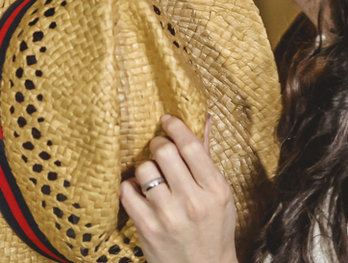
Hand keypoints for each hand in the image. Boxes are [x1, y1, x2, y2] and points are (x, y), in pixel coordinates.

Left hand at [120, 114, 238, 262]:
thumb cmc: (214, 229)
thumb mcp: (220, 194)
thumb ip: (207, 158)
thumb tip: (201, 119)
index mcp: (215, 190)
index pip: (192, 146)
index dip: (175, 127)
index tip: (167, 120)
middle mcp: (193, 202)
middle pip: (165, 152)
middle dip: (158, 145)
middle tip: (158, 149)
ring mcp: (168, 216)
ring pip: (144, 169)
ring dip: (145, 167)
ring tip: (152, 176)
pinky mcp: (147, 228)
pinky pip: (127, 191)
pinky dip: (131, 187)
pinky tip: (140, 192)